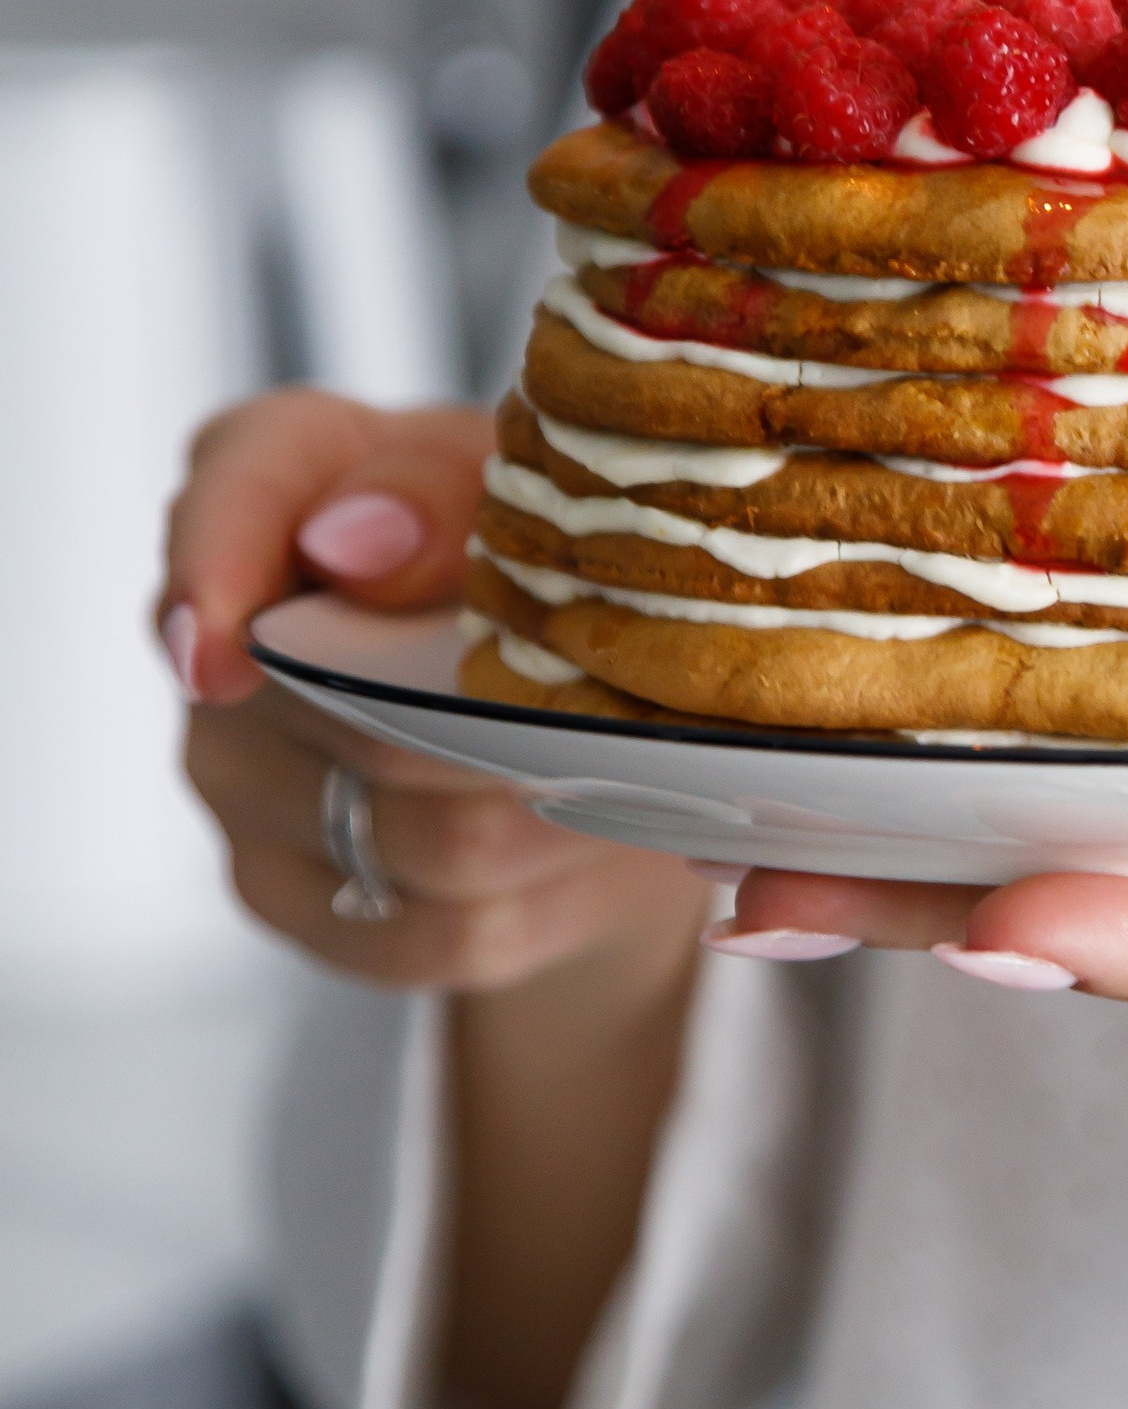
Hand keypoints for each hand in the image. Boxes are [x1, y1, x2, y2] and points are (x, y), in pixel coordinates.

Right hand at [161, 386, 707, 994]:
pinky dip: (547, 897)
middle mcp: (223, 641)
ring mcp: (240, 779)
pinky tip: (584, 847)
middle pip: (355, 714)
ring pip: (425, 840)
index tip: (234, 651)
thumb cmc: (541, 559)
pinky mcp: (292, 896)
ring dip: (556, 815)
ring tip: (626, 774)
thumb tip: (356, 543)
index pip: (222, 509)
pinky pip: (439, 931)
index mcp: (272, 478)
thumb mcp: (528, 484)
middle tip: (624, 710)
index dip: (220, 574)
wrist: (582, 720)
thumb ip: (437, 490)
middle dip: (516, 722)